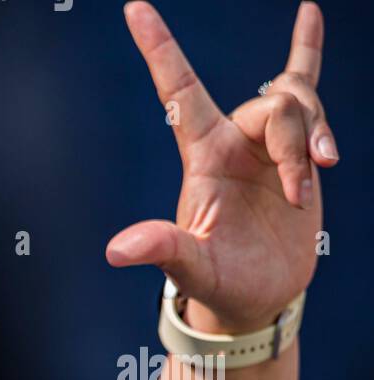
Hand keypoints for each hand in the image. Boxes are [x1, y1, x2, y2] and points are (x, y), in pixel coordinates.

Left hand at [107, 2, 335, 333]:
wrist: (256, 296)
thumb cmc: (220, 284)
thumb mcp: (193, 270)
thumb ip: (163, 252)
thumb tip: (117, 251)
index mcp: (202, 158)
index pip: (177, 92)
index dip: (159, 50)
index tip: (134, 9)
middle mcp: (231, 141)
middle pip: (274, 104)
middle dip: (296, 142)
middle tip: (297, 194)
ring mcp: (264, 142)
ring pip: (299, 101)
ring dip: (316, 136)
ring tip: (315, 180)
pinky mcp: (296, 148)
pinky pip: (303, 85)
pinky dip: (306, 49)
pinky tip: (308, 11)